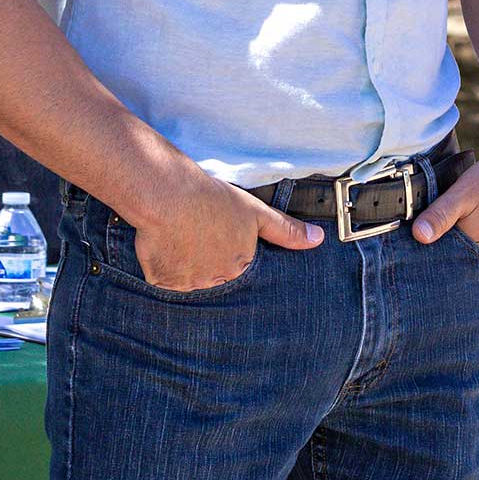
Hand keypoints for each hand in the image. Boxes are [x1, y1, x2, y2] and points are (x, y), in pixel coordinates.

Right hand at [129, 171, 321, 292]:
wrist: (169, 196)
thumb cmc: (213, 199)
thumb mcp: (256, 212)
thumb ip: (287, 230)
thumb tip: (318, 239)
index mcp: (239, 267)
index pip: (236, 266)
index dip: (225, 246)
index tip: (215, 232)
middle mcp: (215, 281)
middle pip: (211, 274)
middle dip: (205, 258)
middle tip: (195, 232)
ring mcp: (187, 284)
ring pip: (186, 277)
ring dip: (182, 261)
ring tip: (179, 232)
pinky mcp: (160, 281)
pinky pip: (161, 276)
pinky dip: (161, 262)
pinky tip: (163, 240)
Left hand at [412, 147, 478, 259]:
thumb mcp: (464, 193)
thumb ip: (440, 215)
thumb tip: (419, 236)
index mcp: (478, 247)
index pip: (444, 257)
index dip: (432, 244)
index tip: (421, 233)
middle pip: (460, 255)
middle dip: (448, 241)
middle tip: (445, 219)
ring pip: (474, 247)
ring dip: (465, 236)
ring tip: (464, 215)